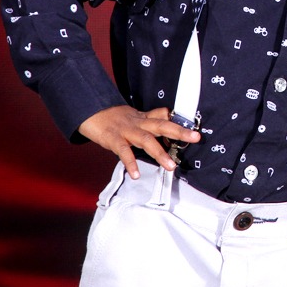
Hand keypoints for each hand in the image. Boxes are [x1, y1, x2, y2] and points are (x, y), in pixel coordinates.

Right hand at [77, 106, 200, 178]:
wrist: (91, 112)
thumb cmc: (115, 117)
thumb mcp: (136, 116)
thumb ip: (152, 118)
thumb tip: (170, 117)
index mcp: (144, 118)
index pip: (164, 117)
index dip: (179, 121)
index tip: (194, 129)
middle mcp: (138, 123)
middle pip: (161, 125)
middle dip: (179, 132)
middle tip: (195, 138)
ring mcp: (126, 130)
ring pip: (146, 139)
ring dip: (159, 153)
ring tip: (171, 166)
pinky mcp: (113, 139)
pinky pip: (123, 152)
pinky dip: (130, 163)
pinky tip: (137, 174)